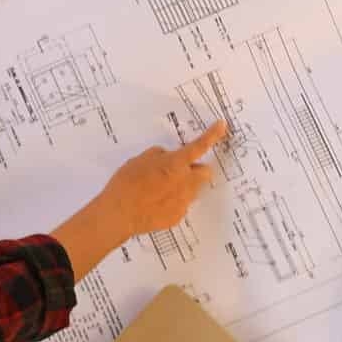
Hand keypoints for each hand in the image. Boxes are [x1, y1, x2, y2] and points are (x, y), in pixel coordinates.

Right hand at [53, 121, 229, 277]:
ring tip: (159, 189)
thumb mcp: (139, 160)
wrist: (119, 214)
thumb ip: (159, 155)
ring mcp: (183, 201)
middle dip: (197, 169)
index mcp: (175, 164)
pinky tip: (155, 203)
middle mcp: (185, 182)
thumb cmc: (126, 184)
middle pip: (205, 172)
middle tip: (179, 170)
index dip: (212, 134)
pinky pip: (181, 205)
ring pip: (192, 189)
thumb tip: (166, 157)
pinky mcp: (178, 216)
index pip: (199, 146)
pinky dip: (172, 202)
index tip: (222, 125)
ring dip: (183, 186)